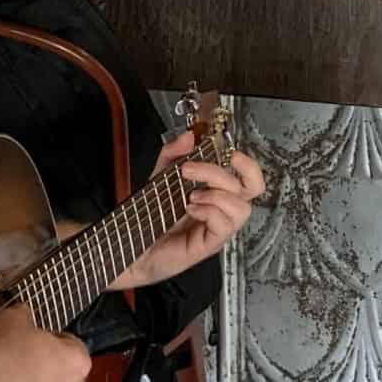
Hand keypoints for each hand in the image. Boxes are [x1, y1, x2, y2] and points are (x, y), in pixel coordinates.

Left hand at [118, 133, 264, 291]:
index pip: (251, 180)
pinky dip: (208, 211)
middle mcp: (223, 212)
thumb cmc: (150, 216)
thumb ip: (173, 154)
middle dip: (219, 173)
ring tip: (191, 196)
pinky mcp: (209, 244)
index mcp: (218, 194)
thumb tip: (189, 136)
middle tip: (190, 170)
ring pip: (242, 208)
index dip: (249, 166)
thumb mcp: (160, 176)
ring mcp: (218, 229)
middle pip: (251, 189)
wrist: (131, 244)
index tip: (232, 154)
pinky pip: (224, 225)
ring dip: (216, 195)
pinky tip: (190, 209)